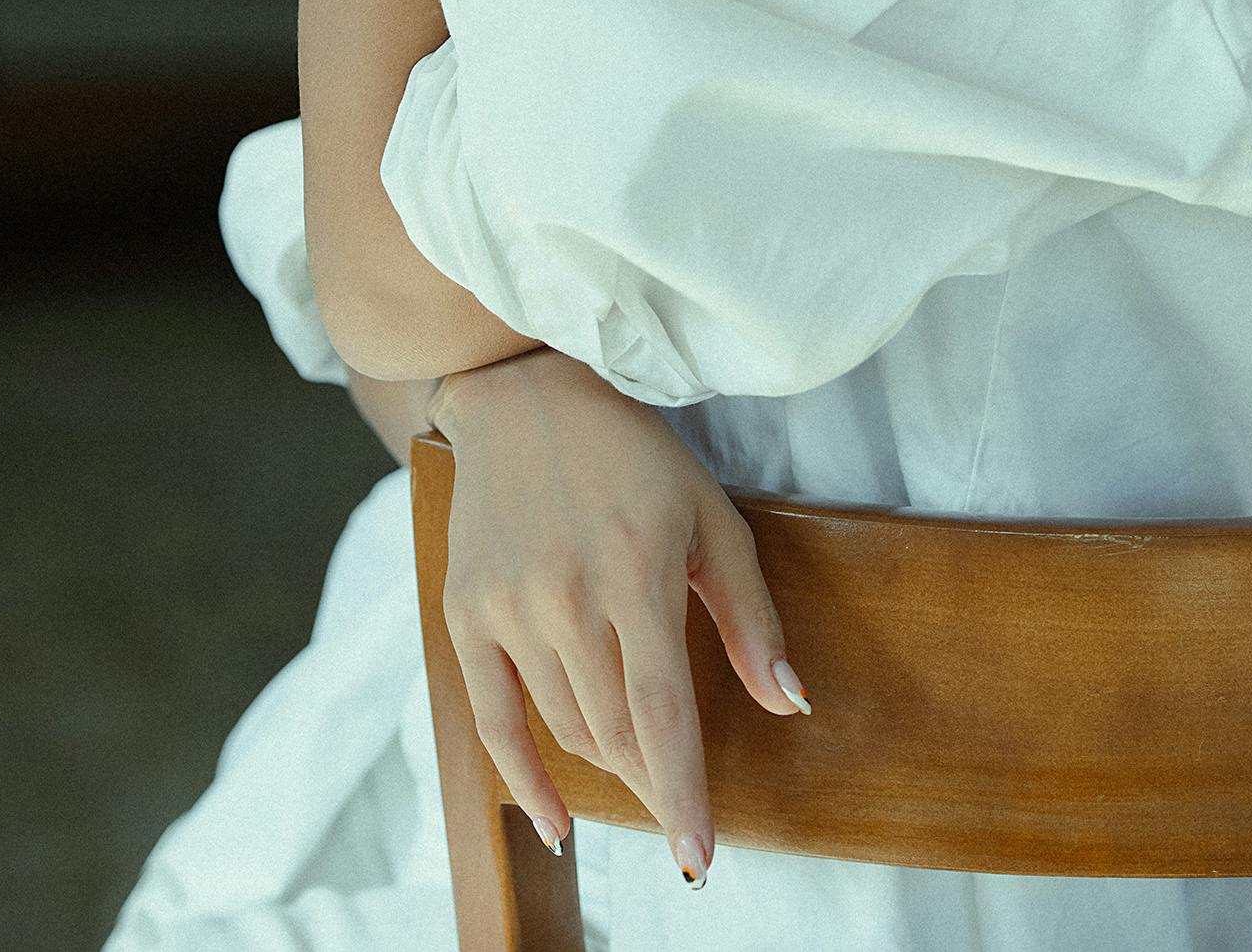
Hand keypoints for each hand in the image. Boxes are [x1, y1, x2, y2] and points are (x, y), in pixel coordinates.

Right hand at [429, 348, 810, 885]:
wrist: (524, 392)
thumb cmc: (634, 453)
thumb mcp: (709, 515)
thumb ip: (749, 616)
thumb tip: (788, 704)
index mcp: (636, 568)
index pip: (662, 712)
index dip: (683, 792)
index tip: (700, 858)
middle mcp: (565, 594)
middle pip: (615, 733)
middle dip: (655, 784)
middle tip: (680, 808)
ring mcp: (508, 604)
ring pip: (567, 728)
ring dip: (609, 764)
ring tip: (638, 764)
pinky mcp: (464, 610)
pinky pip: (493, 720)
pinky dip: (526, 777)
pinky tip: (556, 817)